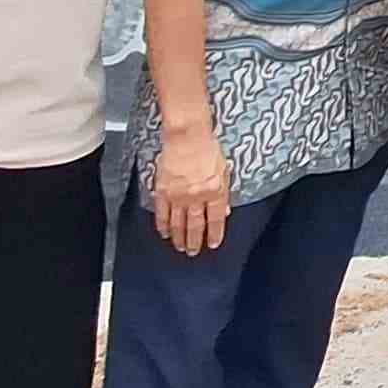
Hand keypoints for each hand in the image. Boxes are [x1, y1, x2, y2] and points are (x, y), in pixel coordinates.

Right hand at [150, 128, 234, 255]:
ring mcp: (178, 195)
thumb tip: (225, 211)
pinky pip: (162, 213)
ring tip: (179, 247)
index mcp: (215, 191)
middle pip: (195, 225)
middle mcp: (197, 196)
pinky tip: (164, 232)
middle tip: (193, 252)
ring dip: (179, 238)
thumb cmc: (207, 148)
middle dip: (194, 241)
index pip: (215, 220)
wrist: (187, 136)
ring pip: (178, 223)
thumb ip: (224, 192)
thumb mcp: (224, 170)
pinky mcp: (163, 191)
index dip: (214, 234)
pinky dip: (163, 225)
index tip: (212, 244)